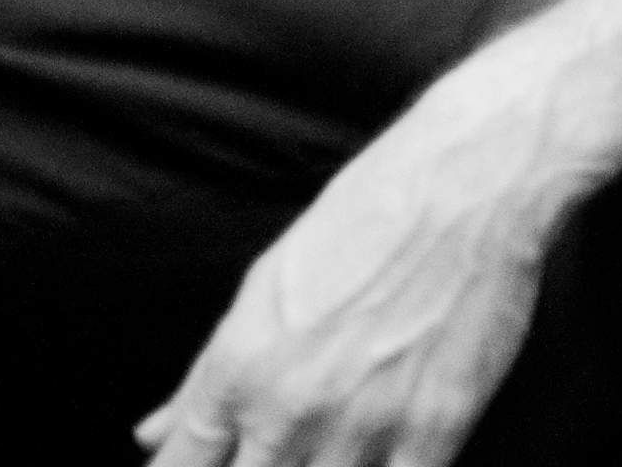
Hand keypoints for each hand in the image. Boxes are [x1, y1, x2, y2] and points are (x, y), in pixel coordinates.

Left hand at [136, 103, 558, 466]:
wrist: (469, 184)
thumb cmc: (367, 217)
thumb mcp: (264, 288)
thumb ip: (204, 377)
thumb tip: (152, 434)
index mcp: (239, 371)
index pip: (180, 466)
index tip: (213, 465)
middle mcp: (291, 408)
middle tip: (280, 445)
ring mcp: (366, 423)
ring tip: (330, 448)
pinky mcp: (436, 427)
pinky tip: (382, 459)